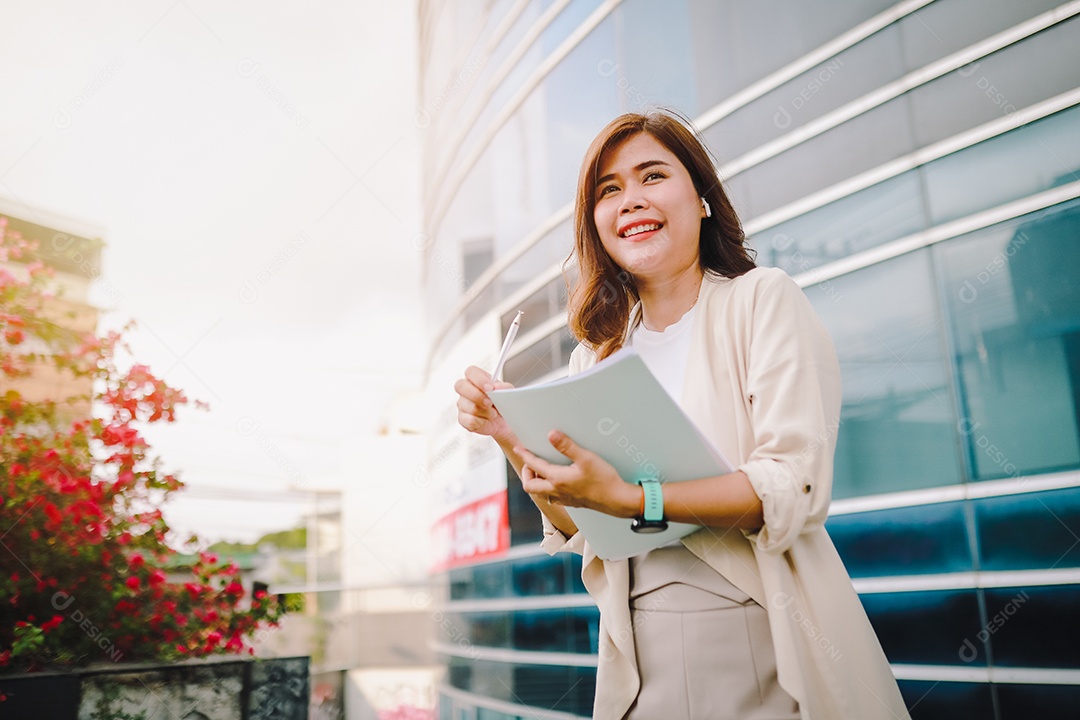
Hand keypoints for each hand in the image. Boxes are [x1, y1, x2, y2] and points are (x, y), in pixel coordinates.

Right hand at [454, 365, 516, 442]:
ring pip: (469, 407)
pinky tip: (487, 420)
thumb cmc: (503, 403)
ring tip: (493, 413)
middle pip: (460, 386)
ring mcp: (462, 404)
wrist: (505, 422)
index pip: (470, 372)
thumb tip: (496, 387)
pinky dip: (482, 422)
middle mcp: (466, 390)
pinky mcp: (462, 419)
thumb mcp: (508, 392)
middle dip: (477, 396)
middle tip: (490, 403)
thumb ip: (504, 387)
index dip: (479, 379)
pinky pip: (470, 421)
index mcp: (477, 379)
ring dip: (486, 412)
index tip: (490, 388)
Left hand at [516, 430, 639, 517]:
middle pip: (530, 486)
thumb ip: (567, 446)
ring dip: (536, 482)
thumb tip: (551, 435)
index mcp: (557, 479)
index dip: (525, 456)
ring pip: (541, 494)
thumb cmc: (604, 480)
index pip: (534, 466)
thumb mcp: (586, 458)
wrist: (618, 500)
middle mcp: (557, 491)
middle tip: (529, 463)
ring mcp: (564, 499)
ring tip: (541, 471)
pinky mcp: (573, 503)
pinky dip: (548, 489)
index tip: (519, 448)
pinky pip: (552, 498)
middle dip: (526, 473)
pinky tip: (557, 483)